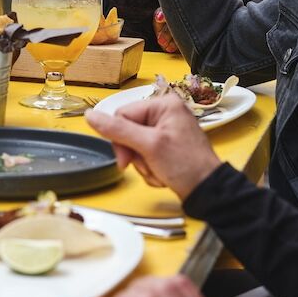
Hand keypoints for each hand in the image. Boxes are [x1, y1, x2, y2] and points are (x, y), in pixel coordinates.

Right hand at [85, 93, 221, 199]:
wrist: (207, 191)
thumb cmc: (186, 165)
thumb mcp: (149, 145)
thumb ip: (118, 130)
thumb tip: (90, 115)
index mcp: (163, 104)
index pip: (122, 115)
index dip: (120, 139)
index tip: (127, 159)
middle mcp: (165, 113)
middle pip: (127, 130)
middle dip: (134, 154)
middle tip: (147, 166)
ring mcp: (166, 130)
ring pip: (134, 145)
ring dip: (142, 164)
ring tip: (158, 171)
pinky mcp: (166, 146)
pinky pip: (144, 154)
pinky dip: (149, 168)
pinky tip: (162, 173)